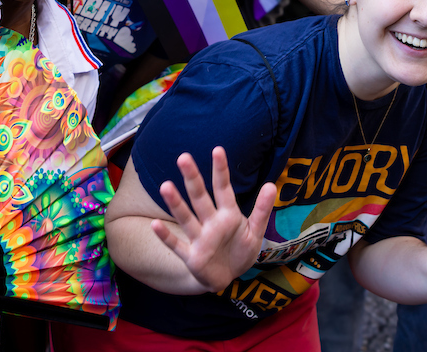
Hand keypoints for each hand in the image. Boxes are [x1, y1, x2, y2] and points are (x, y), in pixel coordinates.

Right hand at [151, 147, 275, 292]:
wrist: (228, 277)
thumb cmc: (240, 249)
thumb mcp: (255, 231)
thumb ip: (262, 210)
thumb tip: (271, 185)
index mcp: (228, 214)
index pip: (223, 189)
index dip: (221, 171)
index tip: (217, 150)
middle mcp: (211, 223)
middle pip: (200, 198)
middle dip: (193, 179)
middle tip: (183, 158)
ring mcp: (200, 239)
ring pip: (187, 218)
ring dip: (176, 204)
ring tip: (165, 186)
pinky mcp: (192, 257)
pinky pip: (177, 246)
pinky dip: (166, 236)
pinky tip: (155, 225)